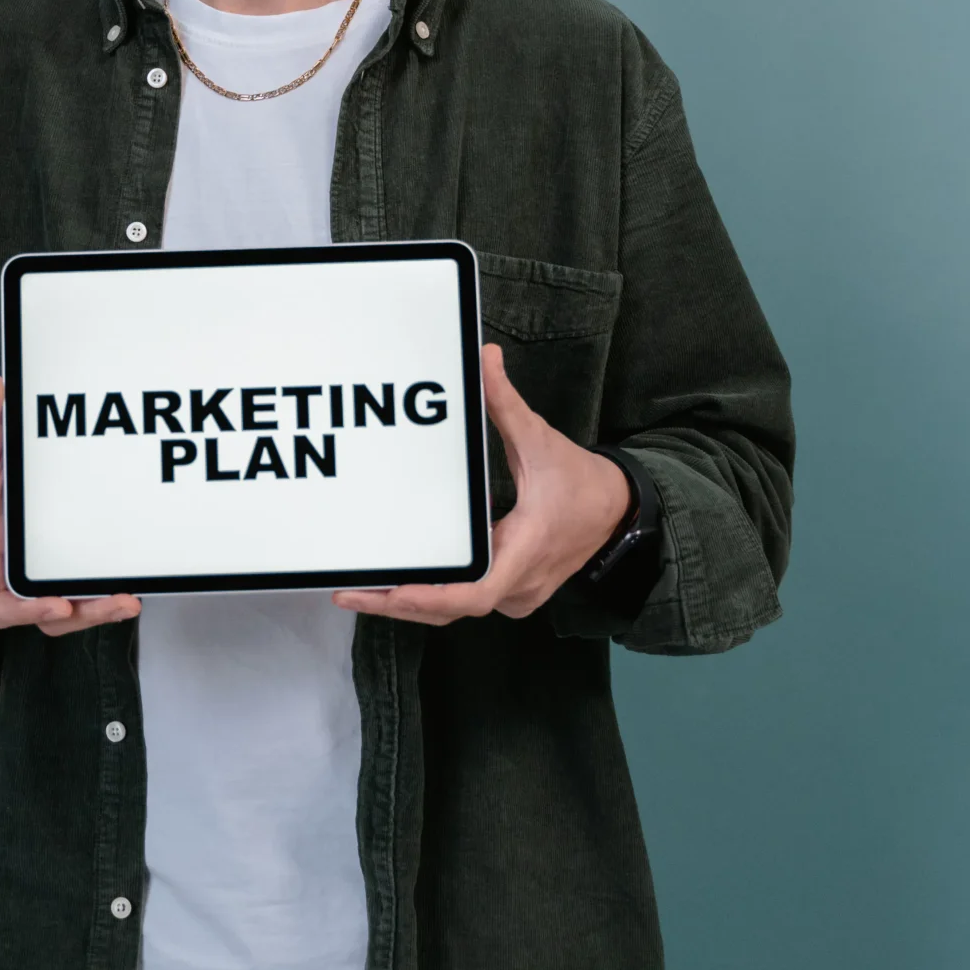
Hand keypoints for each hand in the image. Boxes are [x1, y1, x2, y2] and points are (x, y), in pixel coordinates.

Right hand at [0, 374, 141, 637]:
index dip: (25, 610)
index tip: (57, 601)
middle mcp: (12, 568)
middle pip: (45, 615)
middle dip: (83, 615)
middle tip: (120, 601)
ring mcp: (35, 570)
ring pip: (65, 612)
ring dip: (97, 613)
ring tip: (131, 600)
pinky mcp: (56, 562)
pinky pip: (76, 592)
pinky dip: (99, 595)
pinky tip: (132, 583)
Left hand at [333, 344, 633, 624]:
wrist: (620, 511)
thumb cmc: (582, 483)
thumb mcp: (541, 440)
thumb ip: (506, 404)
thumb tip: (485, 359)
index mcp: (525, 552)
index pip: (473, 593)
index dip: (429, 596)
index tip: (391, 592)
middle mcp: (518, 585)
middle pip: (449, 608)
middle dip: (396, 603)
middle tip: (348, 591)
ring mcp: (515, 594)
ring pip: (453, 610)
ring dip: (409, 603)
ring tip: (359, 590)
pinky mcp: (510, 591)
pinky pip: (464, 600)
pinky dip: (430, 594)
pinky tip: (395, 583)